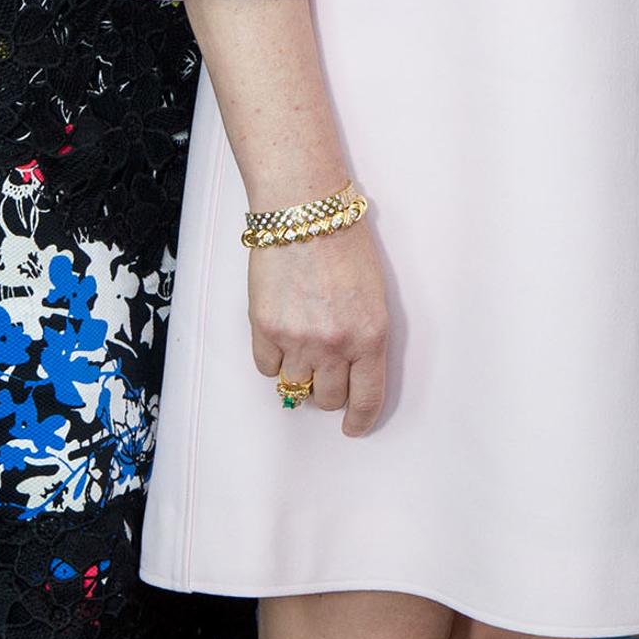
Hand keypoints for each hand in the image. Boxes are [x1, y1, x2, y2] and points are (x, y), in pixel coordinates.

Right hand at [249, 222, 393, 434]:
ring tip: (303, 348)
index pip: (367, 398)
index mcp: (371, 335)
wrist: (305, 212)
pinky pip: (267, 369)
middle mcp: (335, 344)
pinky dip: (274, 360)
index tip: (354, 427)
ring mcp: (297, 339)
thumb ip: (364, 337)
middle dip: (329, 393)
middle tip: (327, 375)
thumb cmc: (345, 245)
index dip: (360, 419)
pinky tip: (281, 336)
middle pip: (328, 399)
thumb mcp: (374, 295)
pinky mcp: (264, 330)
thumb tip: (350, 373)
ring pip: (295, 388)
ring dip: (300, 376)